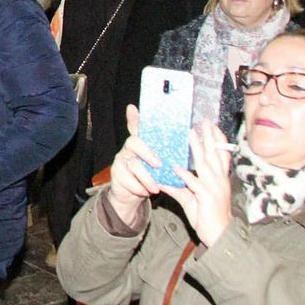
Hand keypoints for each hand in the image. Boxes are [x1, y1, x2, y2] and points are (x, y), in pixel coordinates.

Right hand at [105, 106, 161, 225]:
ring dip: (147, 178)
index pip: (135, 127)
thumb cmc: (149, 177)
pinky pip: (129, 180)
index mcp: (140, 144)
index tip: (132, 108)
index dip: (134, 118)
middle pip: (133, 142)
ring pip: (133, 165)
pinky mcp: (116, 174)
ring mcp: (121, 161)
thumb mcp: (157, 165)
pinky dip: (139, 188)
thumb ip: (167, 155)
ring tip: (155, 188)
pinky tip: (144, 192)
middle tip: (159, 164)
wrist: (130, 195)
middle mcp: (128, 149)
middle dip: (147, 152)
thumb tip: (188, 145)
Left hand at [161, 121, 233, 246]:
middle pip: (215, 154)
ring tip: (191, 134)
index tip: (212, 126)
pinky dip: (185, 175)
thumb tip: (163, 179)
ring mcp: (215, 188)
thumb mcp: (191, 199)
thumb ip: (178, 188)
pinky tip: (177, 167)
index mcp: (219, 179)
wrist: (219, 236)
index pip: (221, 156)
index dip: (218, 140)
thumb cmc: (207, 217)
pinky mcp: (207, 197)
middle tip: (205, 121)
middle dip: (210, 137)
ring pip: (206, 164)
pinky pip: (195, 184)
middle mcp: (219, 181)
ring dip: (198, 148)